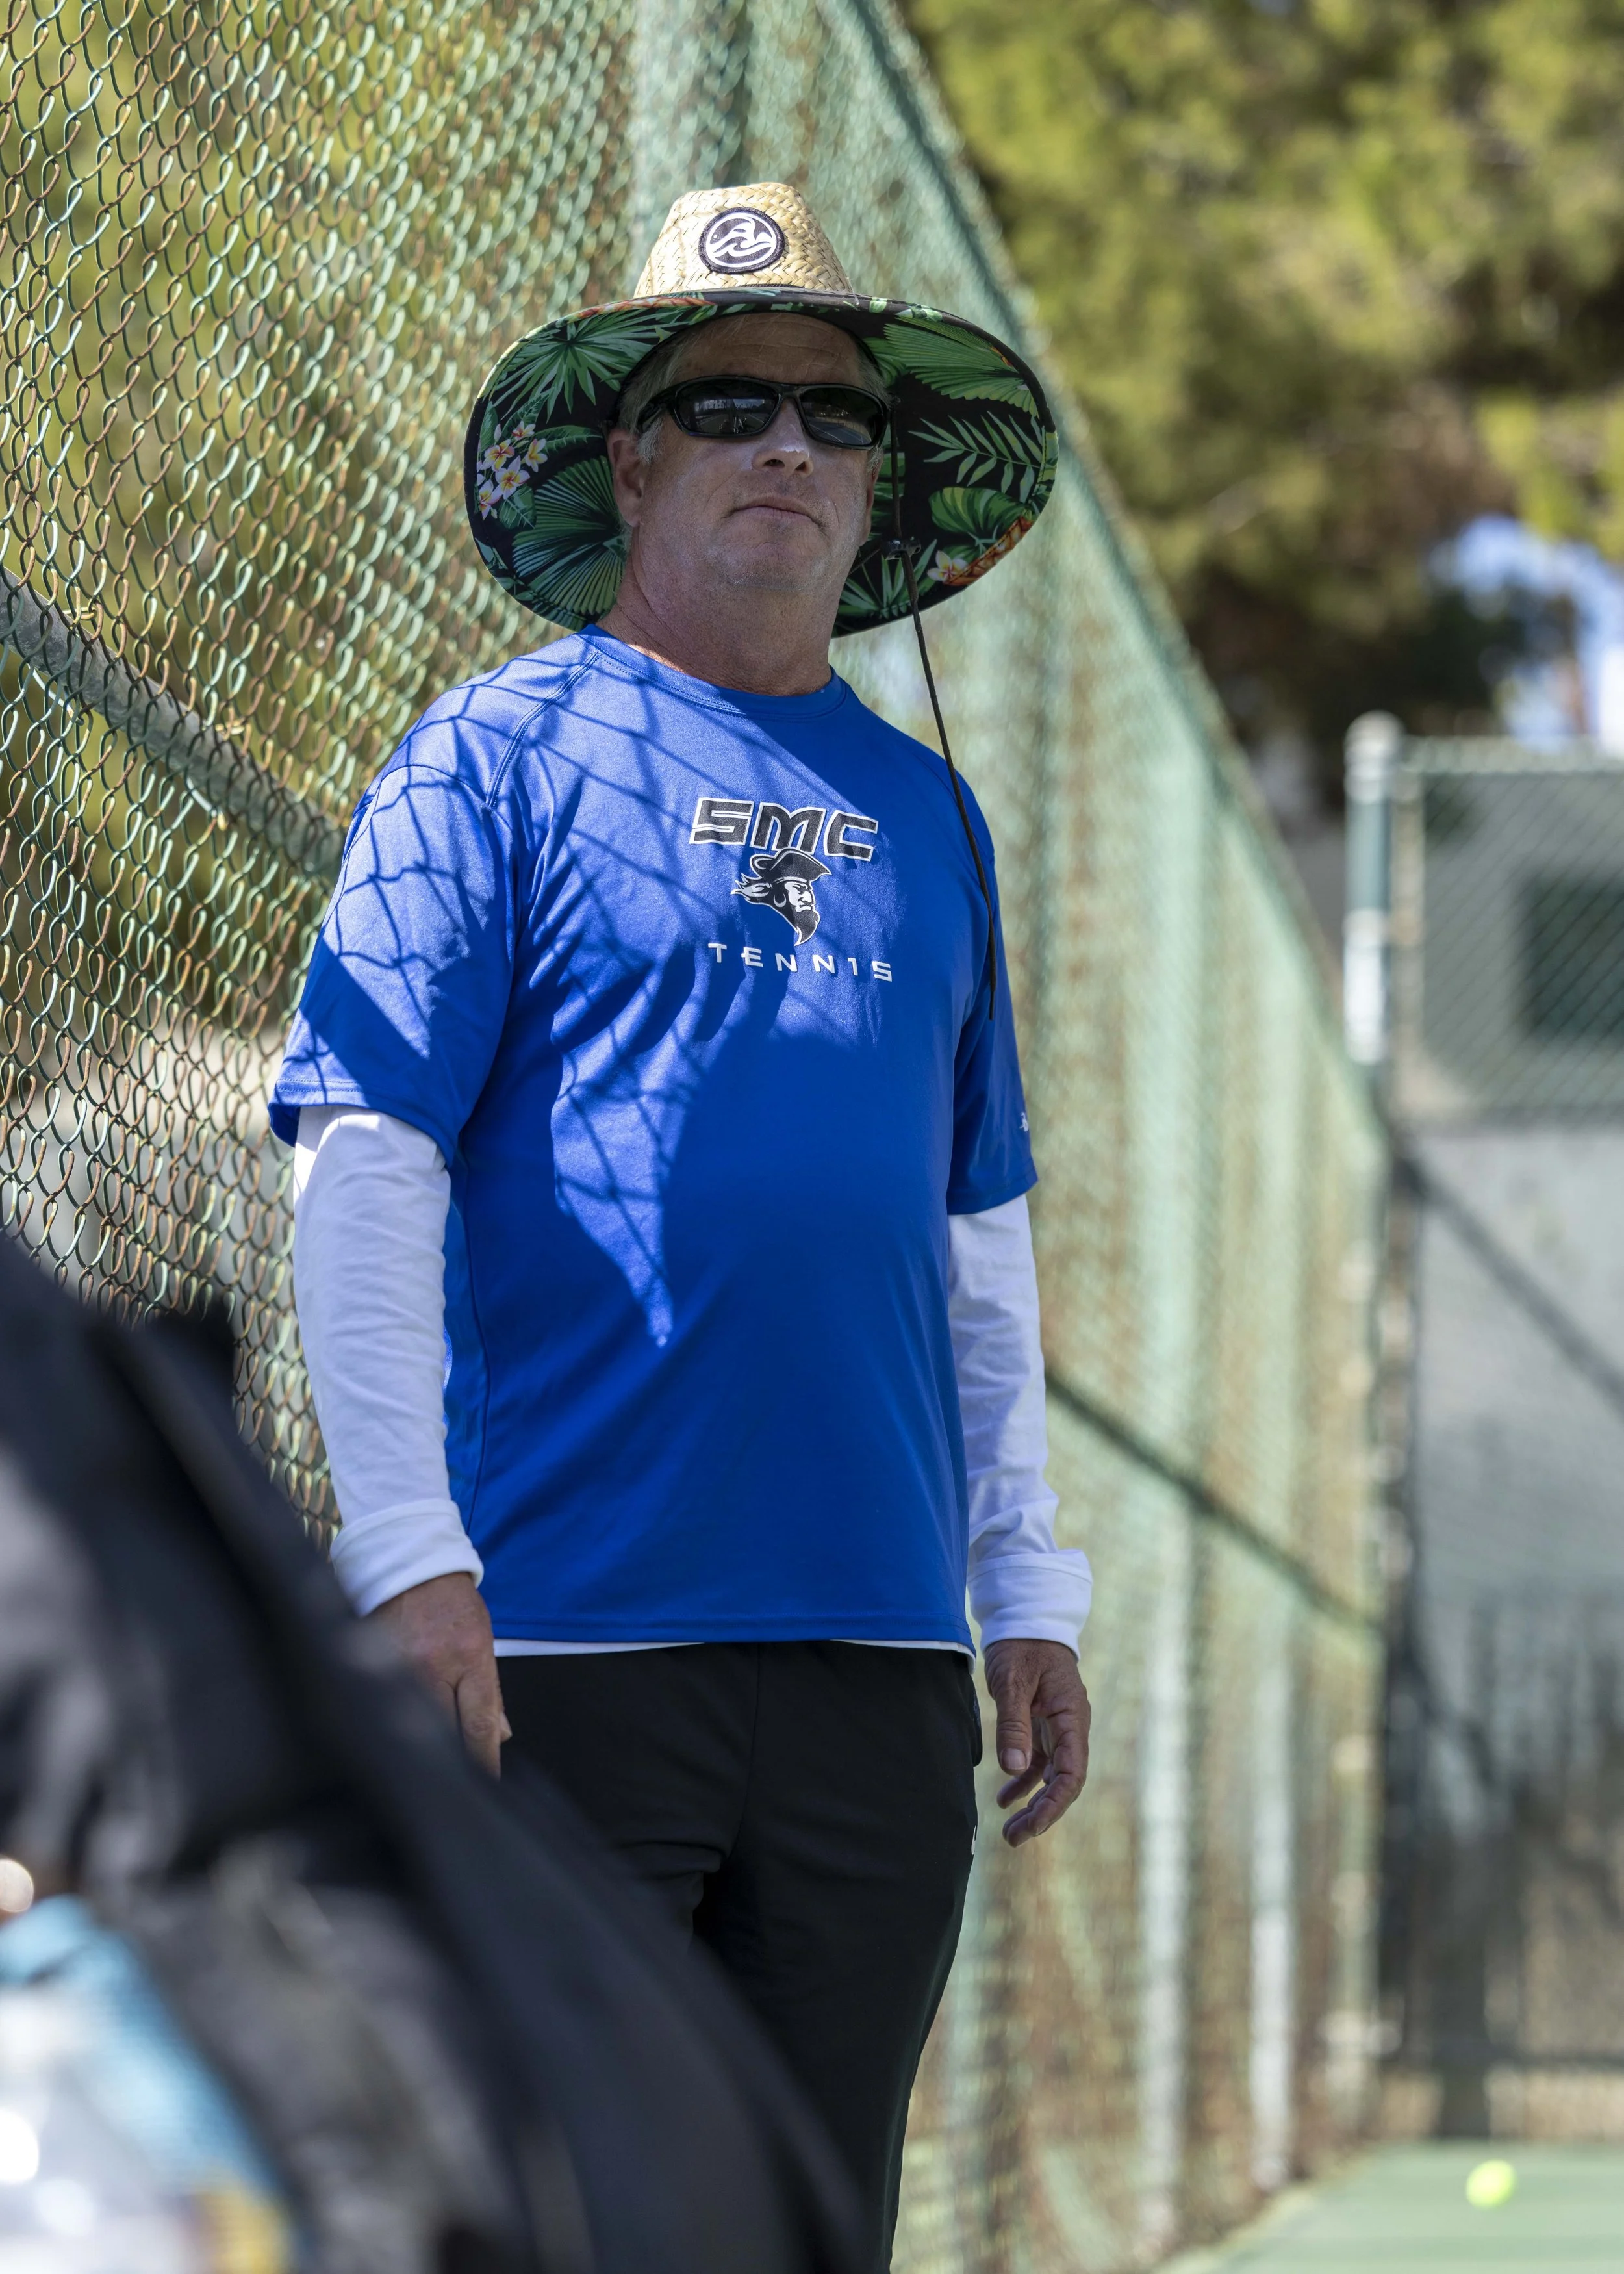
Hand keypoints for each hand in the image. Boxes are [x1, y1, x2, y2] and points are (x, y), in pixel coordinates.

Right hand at [370, 1572, 509, 1775]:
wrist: (409, 1567)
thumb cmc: (451, 1604)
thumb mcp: (483, 1639)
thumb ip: (490, 1690)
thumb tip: (500, 1736)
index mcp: (469, 1657)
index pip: (478, 1724)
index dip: (484, 1761)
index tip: (487, 1783)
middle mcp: (433, 1666)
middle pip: (443, 1732)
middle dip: (452, 1763)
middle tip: (455, 1787)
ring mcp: (398, 1668)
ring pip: (411, 1725)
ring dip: (421, 1747)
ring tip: (425, 1768)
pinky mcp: (371, 1666)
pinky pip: (384, 1707)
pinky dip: (392, 1725)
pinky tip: (395, 1735)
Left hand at [983, 1637, 1090, 1847]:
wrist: (1026, 1618)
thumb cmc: (1022, 1645)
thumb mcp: (1013, 1682)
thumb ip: (1013, 1725)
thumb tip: (1013, 1770)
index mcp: (1072, 1718)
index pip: (1072, 1774)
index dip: (1055, 1805)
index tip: (1033, 1826)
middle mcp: (1071, 1727)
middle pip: (1063, 1782)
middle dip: (1042, 1813)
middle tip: (1014, 1838)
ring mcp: (1058, 1727)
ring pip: (1051, 1776)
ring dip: (1033, 1803)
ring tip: (1009, 1829)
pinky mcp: (1043, 1724)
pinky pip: (1038, 1762)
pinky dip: (1023, 1781)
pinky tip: (1005, 1798)